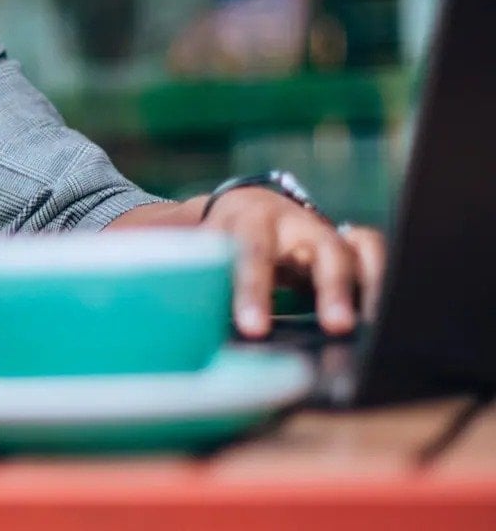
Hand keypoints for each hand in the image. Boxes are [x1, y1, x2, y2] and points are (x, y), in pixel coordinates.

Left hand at [200, 187, 385, 337]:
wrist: (237, 214)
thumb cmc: (208, 242)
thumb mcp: (192, 250)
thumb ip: (186, 274)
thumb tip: (156, 308)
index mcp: (244, 218)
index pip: (251, 250)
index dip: (253, 288)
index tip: (253, 327)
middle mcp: (290, 220)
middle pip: (318, 247)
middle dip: (329, 287)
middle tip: (337, 327)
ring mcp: (321, 231)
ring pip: (352, 250)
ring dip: (366, 288)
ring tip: (372, 327)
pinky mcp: (344, 245)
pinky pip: (371, 253)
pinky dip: (382, 279)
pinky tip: (385, 316)